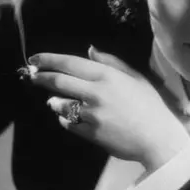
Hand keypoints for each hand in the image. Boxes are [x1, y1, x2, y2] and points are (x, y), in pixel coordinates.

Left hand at [29, 46, 189, 170]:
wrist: (158, 138)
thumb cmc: (150, 105)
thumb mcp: (136, 77)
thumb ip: (111, 62)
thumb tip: (89, 50)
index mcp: (107, 76)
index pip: (70, 63)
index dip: (48, 60)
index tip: (34, 58)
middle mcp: (96, 93)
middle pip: (59, 82)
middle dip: (41, 77)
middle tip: (31, 75)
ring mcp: (91, 115)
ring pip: (61, 105)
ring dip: (54, 101)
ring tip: (54, 100)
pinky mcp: (90, 133)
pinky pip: (69, 124)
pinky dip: (65, 119)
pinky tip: (69, 117)